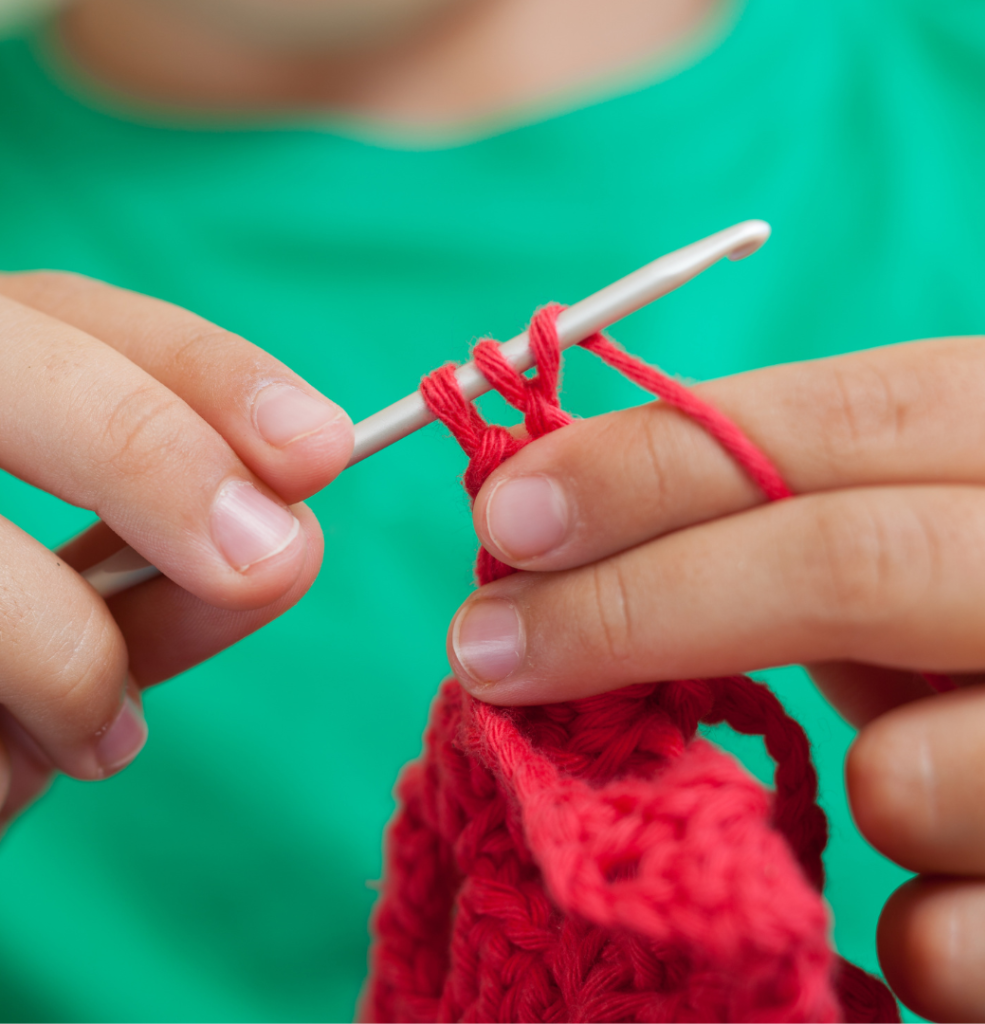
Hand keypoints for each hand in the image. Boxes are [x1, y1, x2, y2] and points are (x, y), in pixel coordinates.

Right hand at [0, 271, 351, 832]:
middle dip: (156, 459)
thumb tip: (280, 549)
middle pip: (12, 365)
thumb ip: (161, 555)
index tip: (321, 444)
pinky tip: (2, 776)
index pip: (80, 321)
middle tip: (269, 563)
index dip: (210, 373)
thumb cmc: (6, 643)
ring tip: (101, 741)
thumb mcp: (70, 585)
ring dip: (67, 653)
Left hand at [445, 334, 984, 1020]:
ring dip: (849, 791)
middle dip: (636, 606)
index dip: (662, 458)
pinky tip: (944, 904)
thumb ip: (764, 510)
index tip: (510, 508)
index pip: (859, 417)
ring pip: (913, 778)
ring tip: (883, 791)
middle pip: (857, 564)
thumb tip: (549, 503)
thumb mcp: (899, 545)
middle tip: (486, 643)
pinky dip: (911, 935)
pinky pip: (958, 945)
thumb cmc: (984, 640)